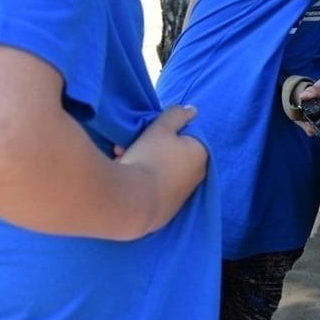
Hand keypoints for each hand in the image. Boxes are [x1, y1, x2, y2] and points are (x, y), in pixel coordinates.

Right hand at [117, 105, 207, 228]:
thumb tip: (192, 110)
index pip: (183, 135)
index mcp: (200, 154)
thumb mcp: (161, 129)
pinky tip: (124, 176)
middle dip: (147, 147)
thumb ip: (176, 115)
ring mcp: (182, 194)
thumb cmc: (149, 159)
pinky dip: (141, 179)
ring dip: (139, 160)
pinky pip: (154, 186)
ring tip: (119, 158)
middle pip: (169, 153)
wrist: (133, 203)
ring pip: (159, 169)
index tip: (143, 133)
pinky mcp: (167, 209)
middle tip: (124, 146)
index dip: (161, 132)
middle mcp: (197, 175)